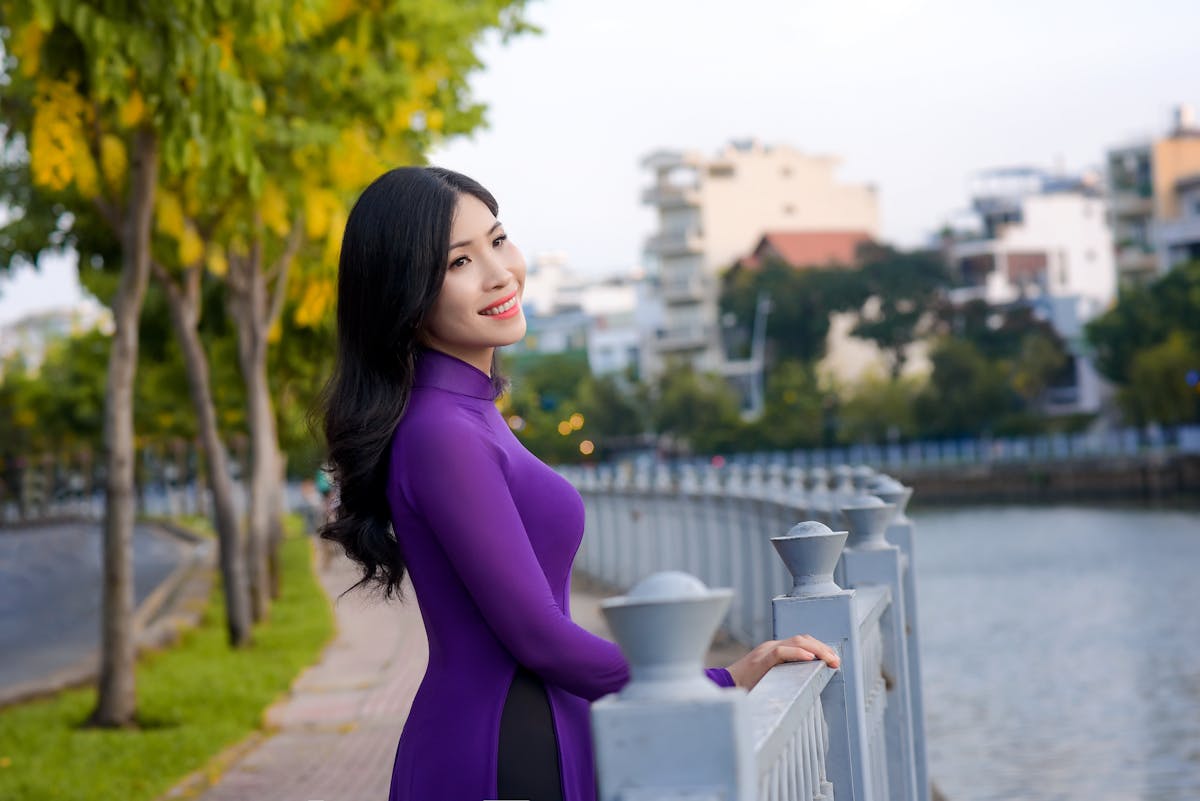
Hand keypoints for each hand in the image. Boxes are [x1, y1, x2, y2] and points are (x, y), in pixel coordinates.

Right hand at [725, 634, 839, 690]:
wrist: (724, 687)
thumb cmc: (747, 687)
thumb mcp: (771, 678)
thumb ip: (786, 676)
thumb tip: (807, 684)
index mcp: (775, 650)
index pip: (802, 642)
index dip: (820, 648)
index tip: (833, 660)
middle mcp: (771, 646)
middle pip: (803, 639)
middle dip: (823, 648)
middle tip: (836, 661)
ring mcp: (765, 651)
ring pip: (796, 642)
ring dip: (817, 650)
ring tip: (829, 659)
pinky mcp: (760, 660)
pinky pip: (781, 652)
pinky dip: (798, 654)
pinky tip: (810, 659)